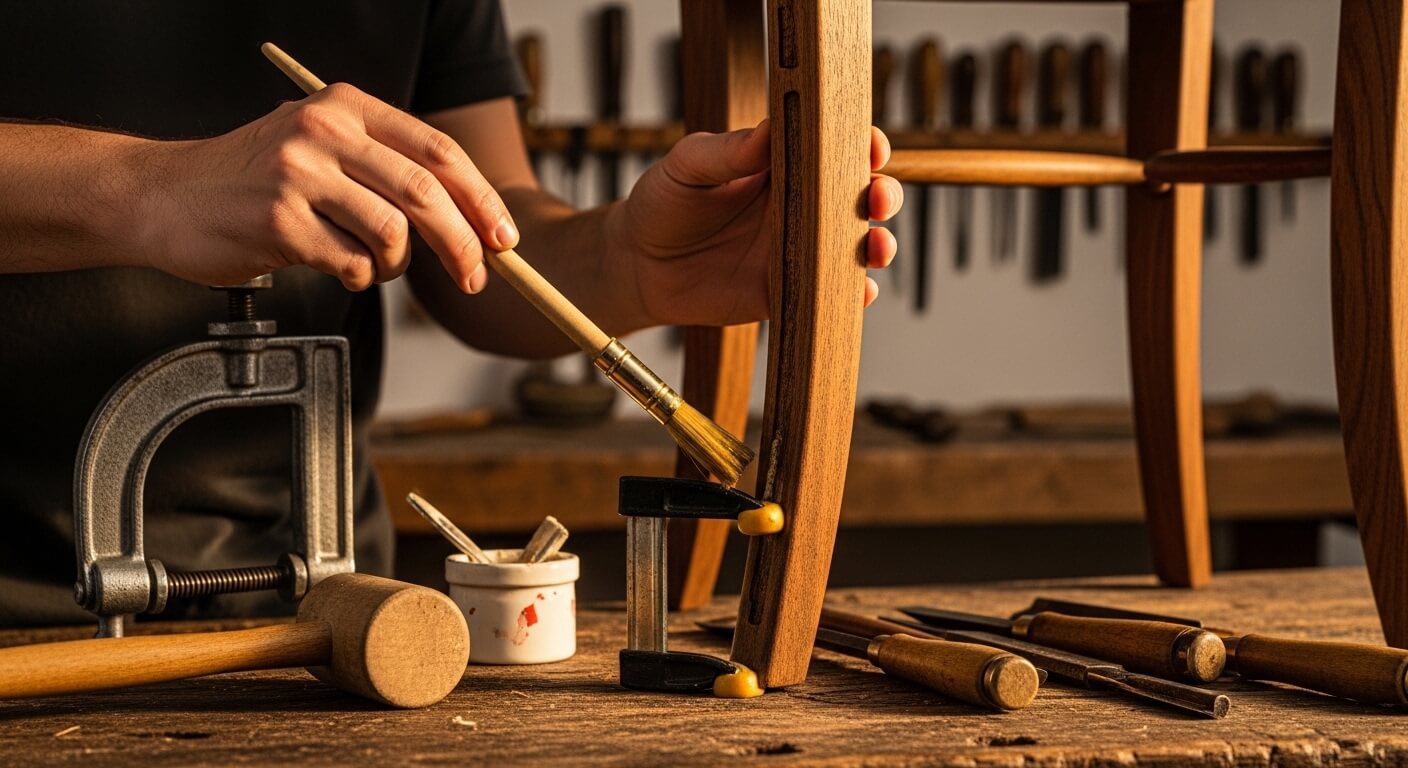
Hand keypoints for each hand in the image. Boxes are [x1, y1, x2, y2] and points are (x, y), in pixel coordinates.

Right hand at [134, 83, 517, 290]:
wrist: (162, 196)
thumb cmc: (248, 179)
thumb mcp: (318, 145)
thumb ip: (382, 166)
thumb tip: (465, 217)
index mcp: (346, 107)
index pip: (438, 152)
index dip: (480, 200)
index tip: (502, 238)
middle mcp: (324, 131)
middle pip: (425, 193)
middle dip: (463, 243)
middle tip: (475, 276)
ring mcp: (300, 175)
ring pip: (393, 232)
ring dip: (399, 265)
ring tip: (378, 267)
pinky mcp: (280, 221)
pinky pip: (352, 263)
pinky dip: (359, 277)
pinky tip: (338, 267)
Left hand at [606, 121, 900, 326]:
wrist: (638, 266)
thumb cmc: (662, 203)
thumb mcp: (687, 166)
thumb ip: (726, 151)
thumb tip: (768, 129)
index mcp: (782, 164)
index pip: (834, 148)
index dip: (862, 145)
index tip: (870, 147)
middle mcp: (799, 205)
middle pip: (860, 196)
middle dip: (883, 194)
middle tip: (877, 197)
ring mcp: (798, 249)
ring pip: (856, 245)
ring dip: (878, 245)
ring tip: (876, 247)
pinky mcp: (787, 291)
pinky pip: (831, 292)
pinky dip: (854, 293)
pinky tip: (859, 290)